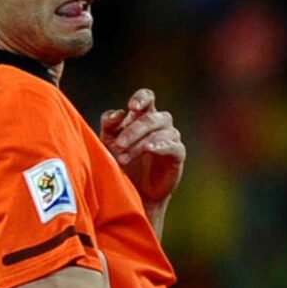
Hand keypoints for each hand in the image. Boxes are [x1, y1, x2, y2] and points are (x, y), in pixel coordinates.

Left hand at [99, 89, 184, 210]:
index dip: (142, 98)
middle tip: (118, 145)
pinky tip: (149, 150)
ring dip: (139, 143)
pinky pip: (173, 145)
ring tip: (123, 157)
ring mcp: (170, 138)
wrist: (132, 190)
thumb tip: (119, 113)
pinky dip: (161, 146)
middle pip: (151, 117)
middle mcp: (159, 124)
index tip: (131, 107)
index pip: (148, 97)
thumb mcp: (108, 141)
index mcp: (142, 116)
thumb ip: (110, 124)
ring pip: (159, 132)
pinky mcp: (178, 155)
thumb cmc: (119, 161)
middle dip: (133, 131)